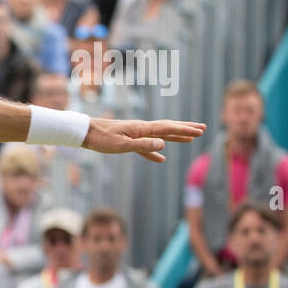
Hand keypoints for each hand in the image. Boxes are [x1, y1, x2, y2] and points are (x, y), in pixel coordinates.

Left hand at [83, 118, 205, 162]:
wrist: (84, 133)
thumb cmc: (101, 139)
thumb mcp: (122, 145)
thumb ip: (143, 145)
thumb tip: (164, 144)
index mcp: (142, 128)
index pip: (168, 128)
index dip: (185, 130)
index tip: (200, 131)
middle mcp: (141, 129)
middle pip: (168, 128)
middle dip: (185, 129)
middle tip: (202, 129)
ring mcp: (134, 134)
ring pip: (159, 136)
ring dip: (175, 137)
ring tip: (188, 139)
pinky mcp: (127, 141)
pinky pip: (146, 147)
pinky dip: (155, 152)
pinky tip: (161, 158)